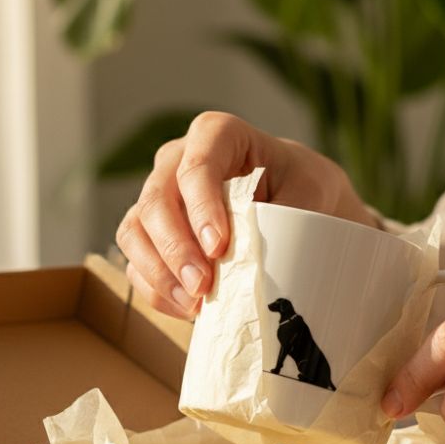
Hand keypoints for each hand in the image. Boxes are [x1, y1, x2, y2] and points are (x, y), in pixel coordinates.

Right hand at [117, 112, 374, 317]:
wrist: (294, 202)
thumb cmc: (301, 188)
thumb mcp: (310, 192)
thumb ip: (285, 215)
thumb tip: (255, 258)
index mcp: (217, 135)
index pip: (197, 165)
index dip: (202, 206)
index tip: (219, 246)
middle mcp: (177, 161)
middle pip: (156, 200)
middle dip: (175, 248)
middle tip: (202, 286)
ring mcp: (159, 197)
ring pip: (135, 231)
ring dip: (159, 273)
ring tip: (194, 304)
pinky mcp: (150, 234)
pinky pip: (136, 261)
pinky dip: (157, 289)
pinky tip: (188, 308)